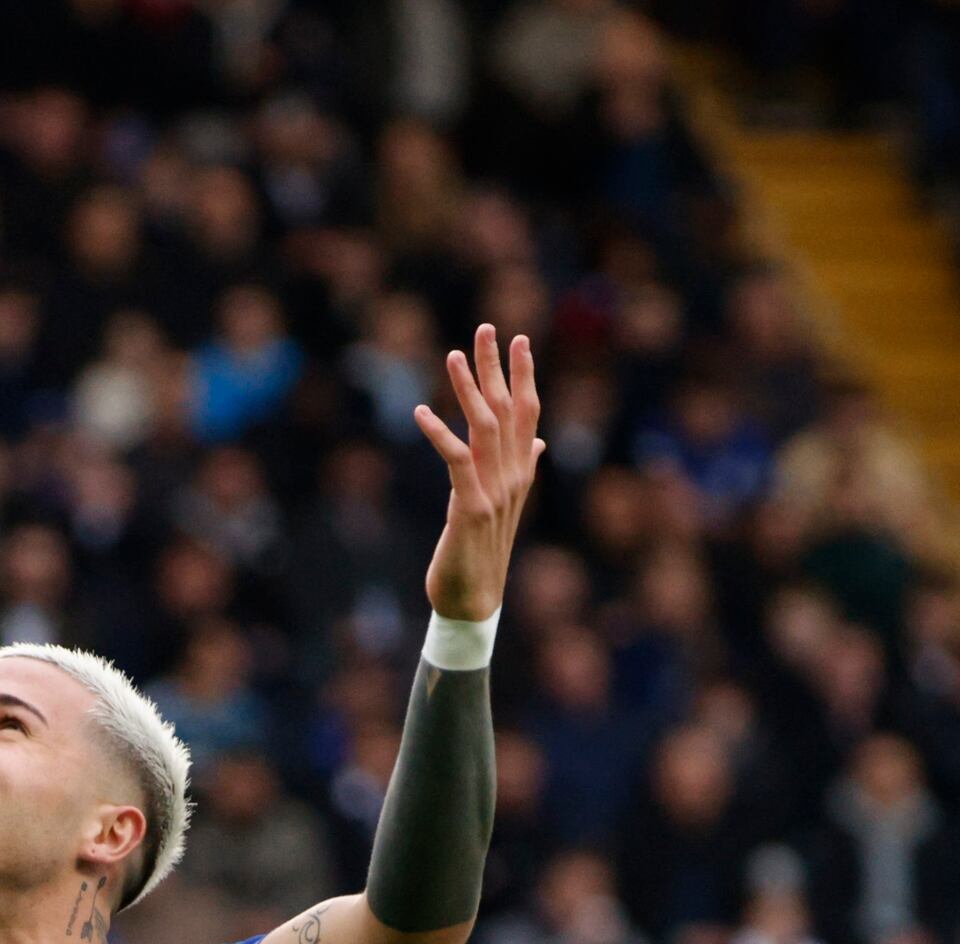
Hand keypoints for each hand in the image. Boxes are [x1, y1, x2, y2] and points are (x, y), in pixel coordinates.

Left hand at [414, 323, 545, 620]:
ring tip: (454, 355)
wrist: (475, 599)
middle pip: (508, 410)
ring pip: (485, 428)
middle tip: (486, 328)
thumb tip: (538, 444)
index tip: (519, 339)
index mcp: (520, 473)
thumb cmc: (481, 552)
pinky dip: (439, 434)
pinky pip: (457, 461)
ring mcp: (495, 492)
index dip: (524, 375)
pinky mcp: (471, 508)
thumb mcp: (502, 504)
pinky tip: (420, 412)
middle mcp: (514, 477)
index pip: (528, 413)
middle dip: (497, 367)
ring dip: (469, 389)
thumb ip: (521, 468)